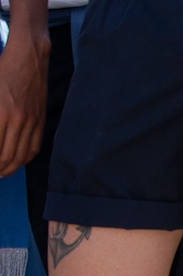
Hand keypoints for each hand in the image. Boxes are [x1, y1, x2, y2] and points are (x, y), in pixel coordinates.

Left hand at [0, 32, 48, 177]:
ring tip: (2, 172)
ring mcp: (31, 121)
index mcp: (0, 113)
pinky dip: (25, 158)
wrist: (29, 57)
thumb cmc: (3, 69)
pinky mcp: (40, 120)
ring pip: (21, 155)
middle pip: (6, 156)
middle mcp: (17, 120)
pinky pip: (34, 146)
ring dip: (10, 167)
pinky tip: (18, 160)